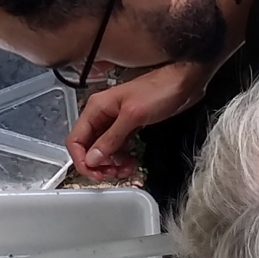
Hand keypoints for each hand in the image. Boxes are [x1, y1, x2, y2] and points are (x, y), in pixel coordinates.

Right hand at [66, 59, 214, 182]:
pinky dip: (122, 158)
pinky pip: (118, 147)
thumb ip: (111, 138)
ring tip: (126, 170)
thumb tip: (92, 158)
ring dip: (112, 164)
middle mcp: (102, 115)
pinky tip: (132, 162)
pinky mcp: (129, 126)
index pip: (75, 139)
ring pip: (103, 150)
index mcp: (96, 108)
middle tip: (112, 174)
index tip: (95, 174)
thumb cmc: (159, 91)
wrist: (182, 83)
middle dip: (98, 164)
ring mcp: (115, 121)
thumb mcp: (133, 116)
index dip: (82, 160)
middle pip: (88, 147)